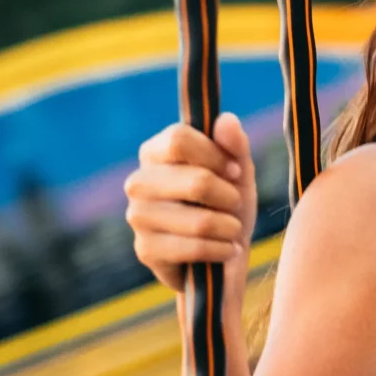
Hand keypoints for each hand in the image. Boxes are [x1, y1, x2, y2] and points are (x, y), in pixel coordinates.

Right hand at [125, 113, 257, 294]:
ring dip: (229, 227)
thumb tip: (226, 120)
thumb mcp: (238, 173)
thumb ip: (235, 145)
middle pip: (197, 182)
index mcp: (155, 153)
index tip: (234, 171)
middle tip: (235, 205)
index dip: (216, 155)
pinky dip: (222, 250)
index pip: (178, 139)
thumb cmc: (227, 205)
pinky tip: (226, 250)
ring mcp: (137, 217)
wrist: (221, 256)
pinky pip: (195, 248)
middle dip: (230, 197)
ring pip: (200, 221)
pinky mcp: (145, 250)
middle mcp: (138, 182)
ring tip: (232, 230)